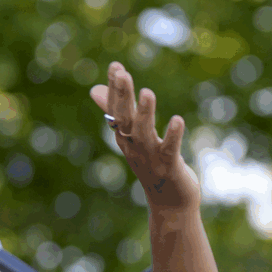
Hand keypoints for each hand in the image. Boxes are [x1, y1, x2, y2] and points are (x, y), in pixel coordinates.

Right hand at [89, 62, 200, 213]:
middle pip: (125, 119)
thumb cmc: (154, 168)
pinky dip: (173, 135)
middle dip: (123, 97)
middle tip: (122, 74)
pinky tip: (177, 120)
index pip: (116, 111)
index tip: (116, 66)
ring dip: (145, 113)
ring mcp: (151, 159)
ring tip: (147, 92)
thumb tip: (94, 89)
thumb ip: (118, 114)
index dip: (115, 90)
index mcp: (125, 139)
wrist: (170, 204)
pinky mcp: (169, 168)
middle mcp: (134, 148)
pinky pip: (169, 149)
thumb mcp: (134, 140)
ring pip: (144, 133)